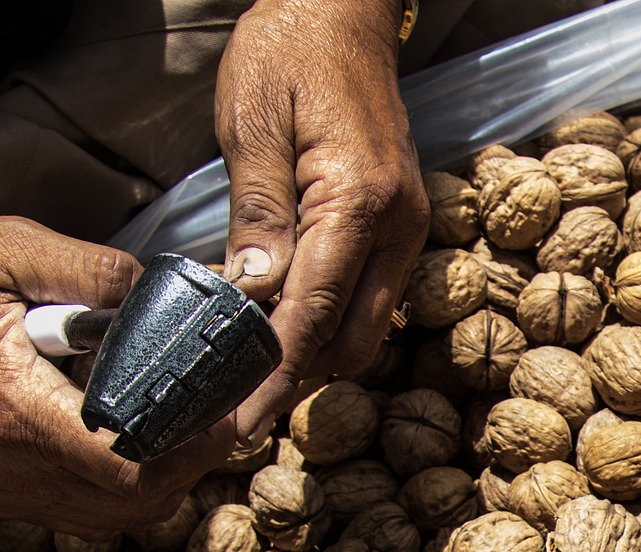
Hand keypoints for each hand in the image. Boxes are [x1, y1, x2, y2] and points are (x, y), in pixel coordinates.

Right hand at [0, 218, 234, 537]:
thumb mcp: (5, 247)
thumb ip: (91, 269)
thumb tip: (161, 292)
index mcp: (16, 410)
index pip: (126, 466)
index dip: (191, 448)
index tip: (225, 412)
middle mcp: (9, 466)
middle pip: (130, 505)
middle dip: (189, 469)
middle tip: (220, 422)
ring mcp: (0, 488)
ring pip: (109, 519)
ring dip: (160, 484)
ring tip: (188, 431)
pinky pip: (79, 514)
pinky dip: (121, 490)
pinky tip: (138, 444)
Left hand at [214, 0, 429, 444]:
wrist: (342, 8)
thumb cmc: (290, 50)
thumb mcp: (253, 123)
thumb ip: (258, 214)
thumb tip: (253, 296)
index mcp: (359, 201)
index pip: (313, 313)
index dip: (274, 375)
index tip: (240, 422)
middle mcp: (396, 225)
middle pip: (351, 341)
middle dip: (296, 383)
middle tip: (236, 414)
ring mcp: (404, 228)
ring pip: (364, 330)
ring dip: (312, 360)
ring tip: (250, 382)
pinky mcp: (397, 226)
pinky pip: (367, 301)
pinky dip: (326, 328)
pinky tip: (282, 331)